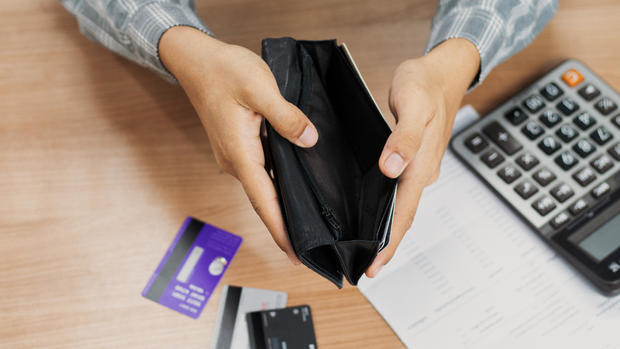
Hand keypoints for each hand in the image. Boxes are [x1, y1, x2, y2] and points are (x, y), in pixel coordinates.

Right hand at [159, 26, 318, 264]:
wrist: (195, 60)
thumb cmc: (223, 71)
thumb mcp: (260, 89)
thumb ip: (286, 117)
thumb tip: (309, 140)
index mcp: (240, 153)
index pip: (265, 200)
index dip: (281, 230)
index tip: (296, 254)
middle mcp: (235, 161)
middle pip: (264, 201)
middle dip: (284, 226)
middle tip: (310, 246)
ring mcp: (234, 155)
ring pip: (262, 187)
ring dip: (280, 207)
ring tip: (306, 223)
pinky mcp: (237, 146)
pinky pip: (260, 172)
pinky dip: (276, 185)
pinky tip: (292, 187)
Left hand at [366, 38, 479, 276]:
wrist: (445, 70)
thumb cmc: (426, 84)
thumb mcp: (412, 105)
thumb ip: (403, 139)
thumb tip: (390, 169)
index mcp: (421, 165)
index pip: (403, 214)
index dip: (388, 242)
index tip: (373, 267)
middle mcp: (423, 171)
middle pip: (403, 217)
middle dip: (386, 244)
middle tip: (366, 267)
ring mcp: (420, 166)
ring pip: (402, 205)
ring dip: (387, 228)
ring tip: (368, 247)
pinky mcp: (415, 158)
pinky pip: (401, 190)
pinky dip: (389, 207)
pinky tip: (376, 210)